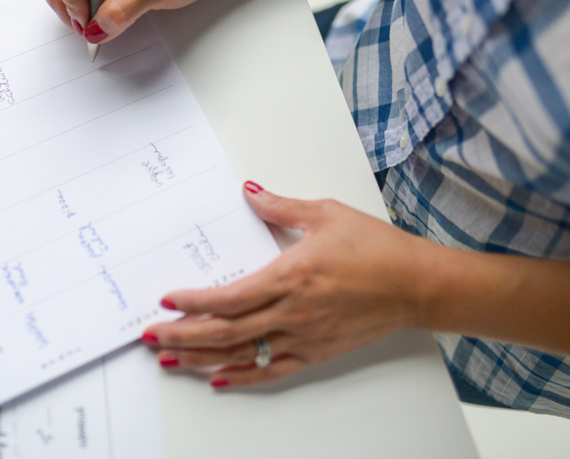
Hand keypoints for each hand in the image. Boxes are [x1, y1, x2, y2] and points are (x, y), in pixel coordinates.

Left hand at [142, 182, 425, 387]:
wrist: (417, 284)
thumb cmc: (377, 248)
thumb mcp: (326, 213)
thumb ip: (280, 205)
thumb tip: (248, 191)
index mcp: (291, 276)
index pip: (230, 297)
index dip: (194, 302)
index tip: (168, 301)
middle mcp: (293, 311)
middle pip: (226, 331)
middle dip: (183, 336)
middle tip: (152, 337)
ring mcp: (304, 336)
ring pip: (242, 354)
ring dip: (201, 359)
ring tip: (170, 360)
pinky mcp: (316, 351)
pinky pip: (272, 370)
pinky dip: (242, 376)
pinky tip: (218, 378)